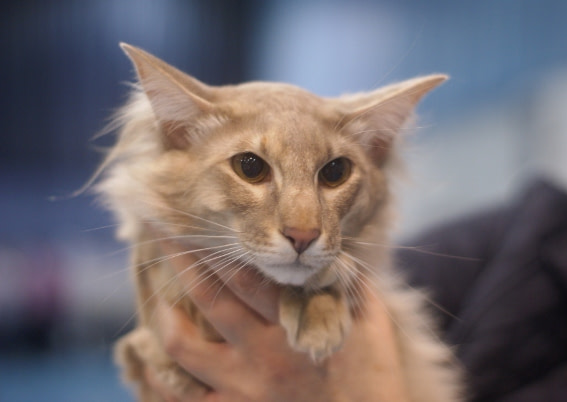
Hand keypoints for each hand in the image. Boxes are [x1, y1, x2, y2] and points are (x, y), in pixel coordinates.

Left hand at [146, 240, 407, 401]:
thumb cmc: (374, 377)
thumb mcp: (370, 323)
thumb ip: (349, 283)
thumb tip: (332, 249)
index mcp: (297, 323)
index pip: (247, 272)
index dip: (217, 241)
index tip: (197, 218)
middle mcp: (264, 354)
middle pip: (209, 295)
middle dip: (180, 257)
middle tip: (162, 232)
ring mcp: (244, 388)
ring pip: (183, 345)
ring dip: (164, 314)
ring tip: (159, 296)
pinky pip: (179, 399)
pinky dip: (157, 378)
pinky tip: (149, 358)